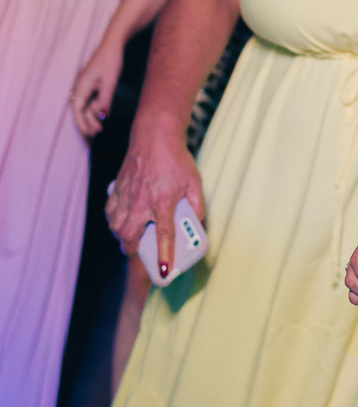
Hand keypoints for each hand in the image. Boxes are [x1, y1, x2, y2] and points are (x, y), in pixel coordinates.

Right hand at [71, 36, 123, 136]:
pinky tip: (101, 114)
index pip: (78, 109)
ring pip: (85, 104)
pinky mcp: (91, 82)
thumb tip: (101, 117)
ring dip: (91, 116)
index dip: (82, 123)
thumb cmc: (110, 61)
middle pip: (79, 109)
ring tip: (100, 128)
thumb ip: (105, 100)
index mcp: (82, 86)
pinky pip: (90, 98)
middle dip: (86, 122)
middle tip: (96, 134)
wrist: (112, 44)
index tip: (88, 134)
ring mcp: (85, 84)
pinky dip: (94, 108)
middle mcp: (80, 86)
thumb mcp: (109, 82)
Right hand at [106, 129, 203, 274]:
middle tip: (140, 252)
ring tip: (130, 239)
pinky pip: (109, 212)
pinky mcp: (117, 188)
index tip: (162, 271)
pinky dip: (113, 221)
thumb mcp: (195, 182)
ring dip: (122, 237)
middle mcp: (142, 201)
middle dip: (133, 250)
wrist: (154, 135)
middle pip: (130, 236)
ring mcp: (127, 194)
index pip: (163, 235)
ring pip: (116, 226)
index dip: (163, 256)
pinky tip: (120, 222)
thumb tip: (197, 223)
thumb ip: (197, 205)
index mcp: (163, 201)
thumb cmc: (176, 158)